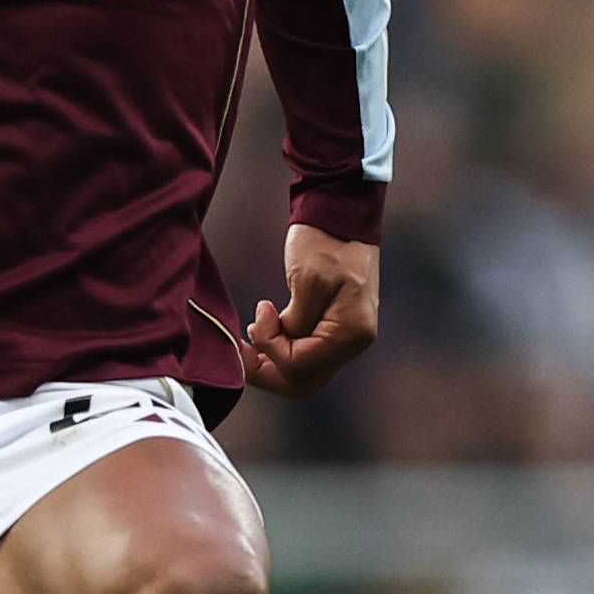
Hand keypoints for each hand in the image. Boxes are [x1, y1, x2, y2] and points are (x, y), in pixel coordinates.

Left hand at [240, 228, 378, 394]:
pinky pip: (304, 353)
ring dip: (271, 360)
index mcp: (350, 332)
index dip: (270, 348)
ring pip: (301, 371)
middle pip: (302, 380)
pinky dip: (280, 348)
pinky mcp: (332, 327)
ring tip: (250, 335)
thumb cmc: (325, 241)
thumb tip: (277, 347)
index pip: (299, 366)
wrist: (339, 212)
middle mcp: (353, 342)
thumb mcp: (306, 280)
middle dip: (266, 370)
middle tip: (240, 348)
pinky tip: (265, 329)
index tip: (259, 312)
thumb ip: (293, 322)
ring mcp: (345, 336)